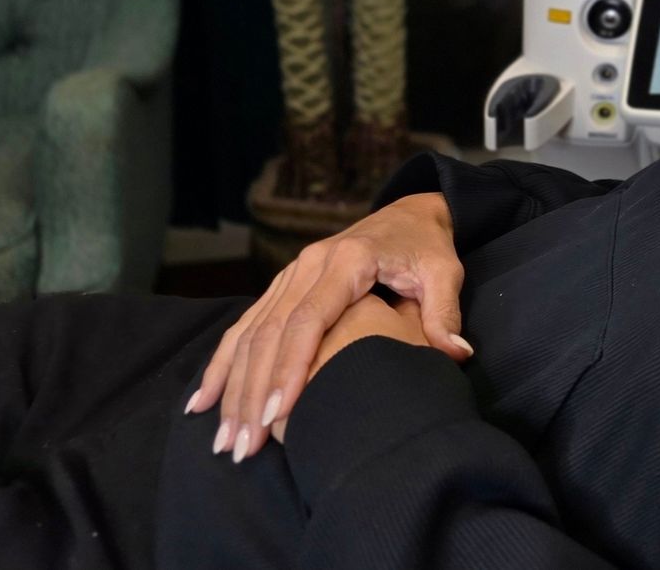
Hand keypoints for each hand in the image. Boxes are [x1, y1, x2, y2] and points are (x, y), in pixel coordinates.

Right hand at [187, 192, 471, 463]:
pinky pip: (245, 326)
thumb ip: (445, 312)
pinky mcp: (282, 285)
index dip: (291, 368)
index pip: (309, 320)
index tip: (278, 415)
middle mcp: (309, 265)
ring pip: (250, 333)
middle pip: (270, 333)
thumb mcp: (444, 272)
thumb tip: (456, 355)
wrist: (408, 214)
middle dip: (254, 392)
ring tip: (226, 439)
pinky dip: (223, 364)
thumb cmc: (427, 247)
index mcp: (347, 261)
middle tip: (245, 445)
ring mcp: (290, 274)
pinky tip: (203, 401)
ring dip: (233, 387)